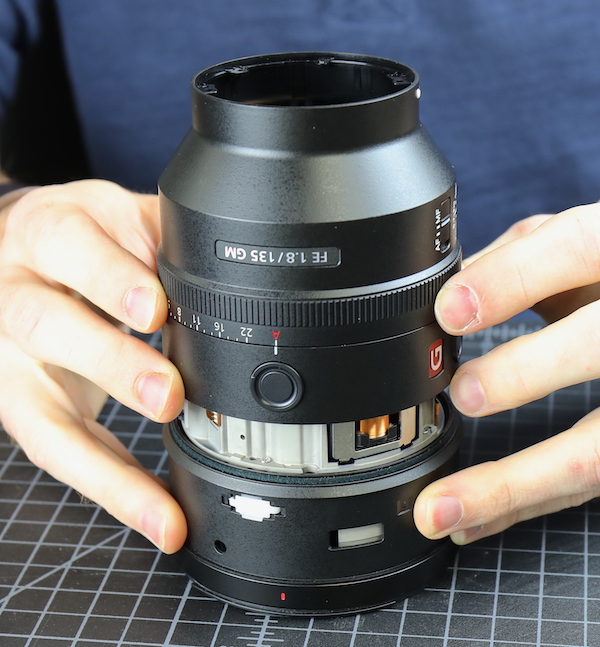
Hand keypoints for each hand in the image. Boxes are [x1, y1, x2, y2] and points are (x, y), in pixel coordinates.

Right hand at [0, 180, 186, 551]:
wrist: (14, 252)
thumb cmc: (77, 237)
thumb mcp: (113, 218)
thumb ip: (160, 240)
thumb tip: (226, 273)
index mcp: (45, 233)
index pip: (70, 250)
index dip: (110, 279)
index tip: (154, 309)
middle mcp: (14, 295)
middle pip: (47, 328)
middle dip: (110, 363)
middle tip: (167, 393)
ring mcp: (7, 359)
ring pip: (42, 413)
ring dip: (106, 462)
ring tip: (160, 504)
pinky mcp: (17, 406)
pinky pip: (59, 453)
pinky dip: (111, 489)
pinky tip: (155, 517)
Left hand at [413, 203, 599, 543]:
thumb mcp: (569, 247)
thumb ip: (510, 262)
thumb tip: (436, 295)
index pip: (574, 249)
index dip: (511, 280)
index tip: (449, 311)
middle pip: (598, 344)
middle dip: (526, 372)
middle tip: (463, 395)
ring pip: (596, 449)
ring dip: (514, 484)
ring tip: (442, 508)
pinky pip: (587, 481)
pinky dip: (525, 503)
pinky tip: (471, 520)